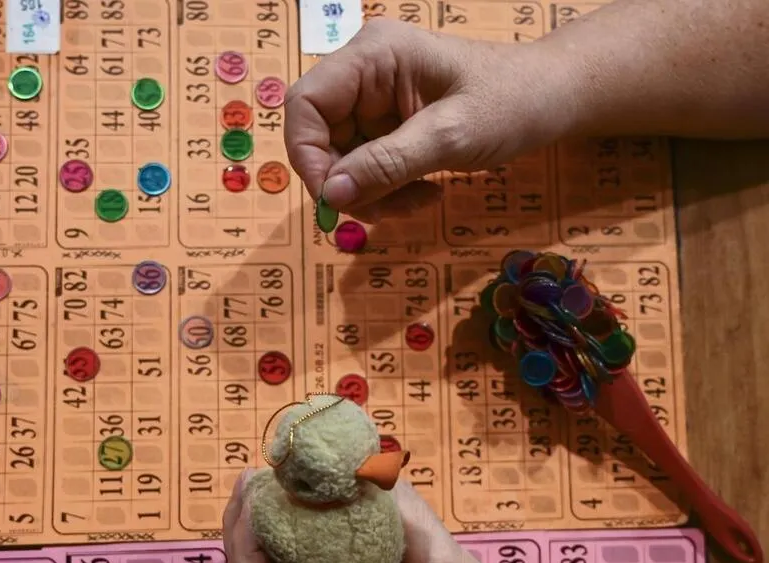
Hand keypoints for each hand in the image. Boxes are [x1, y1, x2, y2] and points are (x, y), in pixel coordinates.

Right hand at [284, 18, 574, 222]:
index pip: (305, 104)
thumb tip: (330, 195)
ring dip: (368, 194)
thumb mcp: (450, 136)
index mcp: (373, 55)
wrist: (552, 99)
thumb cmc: (512, 101)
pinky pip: (364, 168)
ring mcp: (374, 102)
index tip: (333, 198)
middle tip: (383, 211)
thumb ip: (387, 164)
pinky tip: (420, 194)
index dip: (308, 155)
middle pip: (319, 138)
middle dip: (346, 183)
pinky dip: (384, 191)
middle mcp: (364, 74)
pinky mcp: (387, 127)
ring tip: (414, 202)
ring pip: (340, 161)